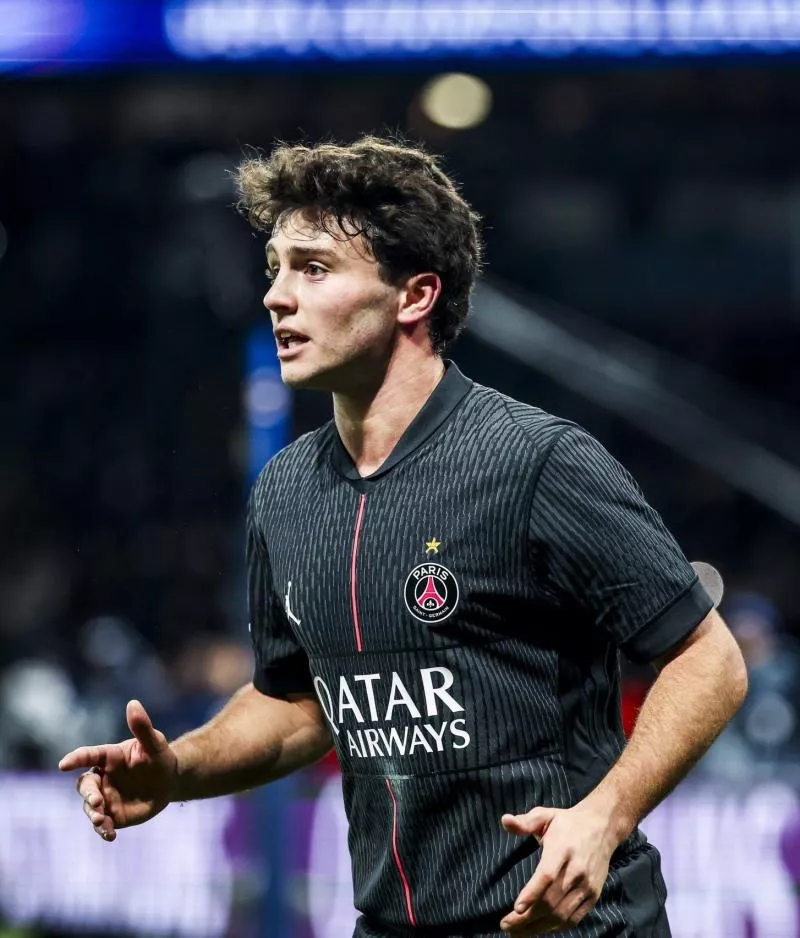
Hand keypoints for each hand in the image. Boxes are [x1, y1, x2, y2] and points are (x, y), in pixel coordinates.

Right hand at [58, 699, 177, 842]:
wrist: (169, 782)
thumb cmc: (159, 757)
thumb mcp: (155, 743)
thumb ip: (142, 727)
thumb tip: (133, 703)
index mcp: (109, 756)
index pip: (88, 755)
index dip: (75, 758)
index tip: (64, 764)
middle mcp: (102, 777)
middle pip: (85, 785)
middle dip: (88, 793)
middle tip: (98, 801)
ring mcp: (105, 796)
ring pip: (90, 806)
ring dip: (93, 814)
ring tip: (101, 821)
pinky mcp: (112, 814)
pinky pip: (102, 824)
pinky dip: (103, 830)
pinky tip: (110, 835)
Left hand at [498, 802, 616, 933]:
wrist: (602, 827)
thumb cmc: (567, 823)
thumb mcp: (545, 815)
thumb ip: (525, 821)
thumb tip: (504, 820)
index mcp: (562, 849)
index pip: (547, 875)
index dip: (532, 893)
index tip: (516, 908)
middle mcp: (577, 870)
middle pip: (552, 901)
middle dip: (527, 917)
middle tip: (505, 924)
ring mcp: (587, 886)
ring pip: (561, 914)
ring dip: (538, 927)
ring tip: (517, 932)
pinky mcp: (593, 896)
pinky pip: (573, 918)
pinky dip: (555, 927)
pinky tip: (538, 928)